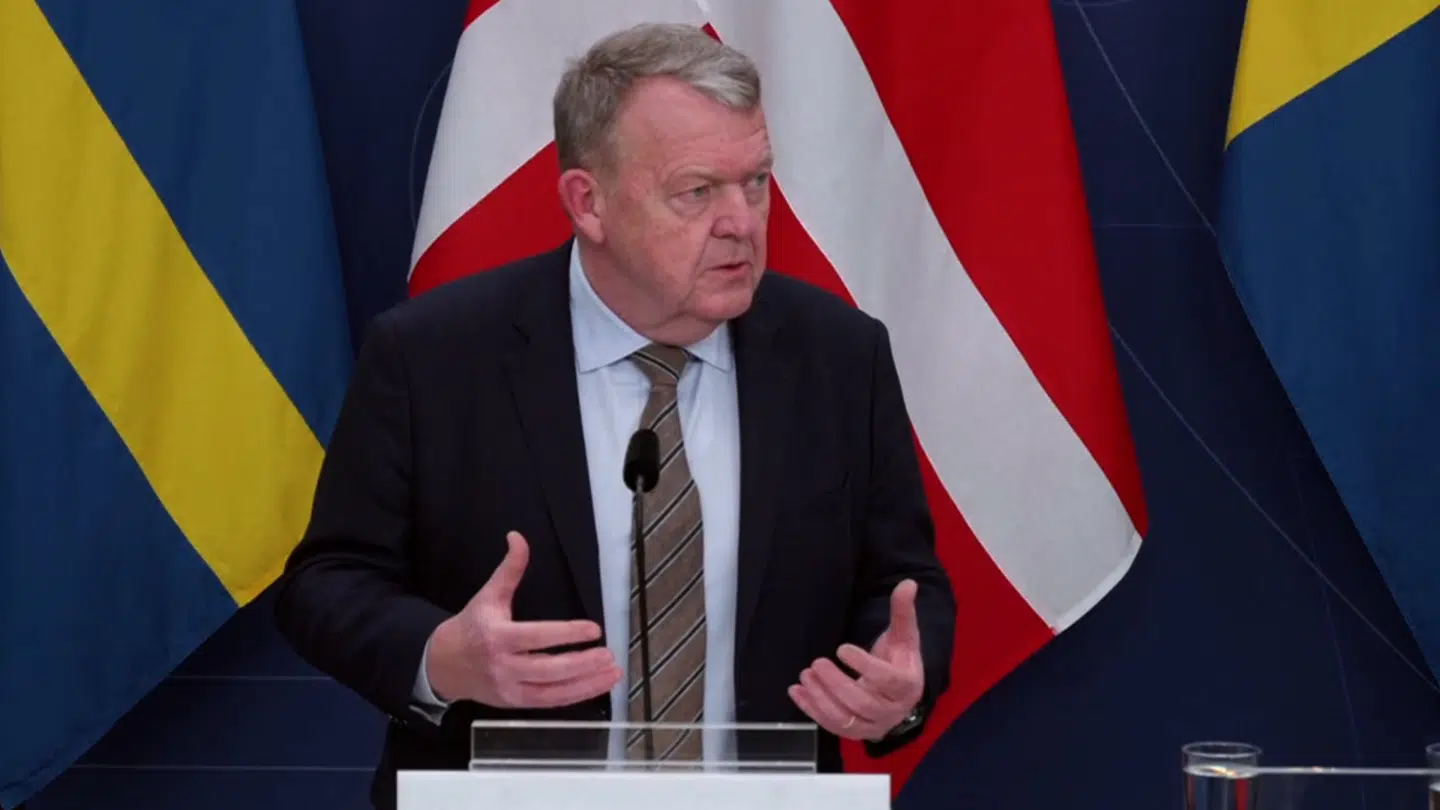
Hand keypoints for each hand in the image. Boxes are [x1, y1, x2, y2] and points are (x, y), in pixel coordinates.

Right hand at [427, 531, 621, 707]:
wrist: (442, 666)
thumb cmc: (471, 627)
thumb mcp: (488, 595)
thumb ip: (509, 569)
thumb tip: (518, 537)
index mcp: (497, 637)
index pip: (536, 637)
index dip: (566, 634)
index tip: (593, 629)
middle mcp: (503, 666)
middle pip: (548, 669)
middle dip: (581, 664)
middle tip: (608, 654)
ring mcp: (509, 688)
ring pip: (552, 692)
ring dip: (586, 684)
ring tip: (612, 672)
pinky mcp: (515, 703)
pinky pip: (549, 703)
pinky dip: (575, 696)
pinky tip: (596, 685)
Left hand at [788, 579, 924, 739]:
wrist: (900, 693)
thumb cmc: (899, 660)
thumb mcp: (904, 636)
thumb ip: (903, 611)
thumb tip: (908, 582)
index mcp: (907, 686)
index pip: (886, 679)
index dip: (863, 665)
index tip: (840, 648)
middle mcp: (892, 711)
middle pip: (861, 702)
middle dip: (835, 683)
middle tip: (816, 663)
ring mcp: (873, 726)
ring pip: (844, 718)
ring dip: (820, 698)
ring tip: (804, 674)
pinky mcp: (855, 733)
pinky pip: (831, 726)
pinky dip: (811, 711)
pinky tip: (795, 691)